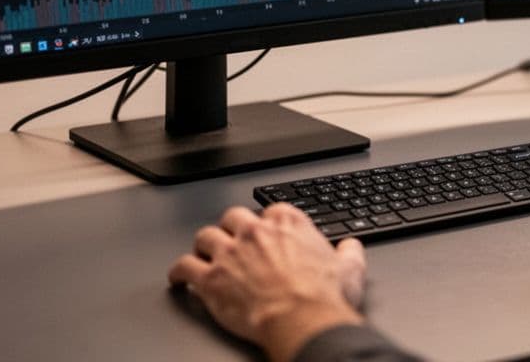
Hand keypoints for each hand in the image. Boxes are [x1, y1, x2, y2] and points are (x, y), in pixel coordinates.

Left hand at [168, 204, 365, 361]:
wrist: (302, 320)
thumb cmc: (323, 297)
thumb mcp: (350, 269)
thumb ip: (350, 253)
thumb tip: (351, 247)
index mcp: (288, 224)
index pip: (272, 210)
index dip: (267, 222)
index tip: (268, 231)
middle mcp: (255, 232)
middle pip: (233, 216)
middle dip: (232, 227)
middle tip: (233, 239)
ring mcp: (230, 253)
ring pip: (205, 236)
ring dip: (204, 245)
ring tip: (204, 253)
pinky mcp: (210, 279)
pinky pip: (184, 266)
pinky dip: (179, 272)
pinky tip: (178, 278)